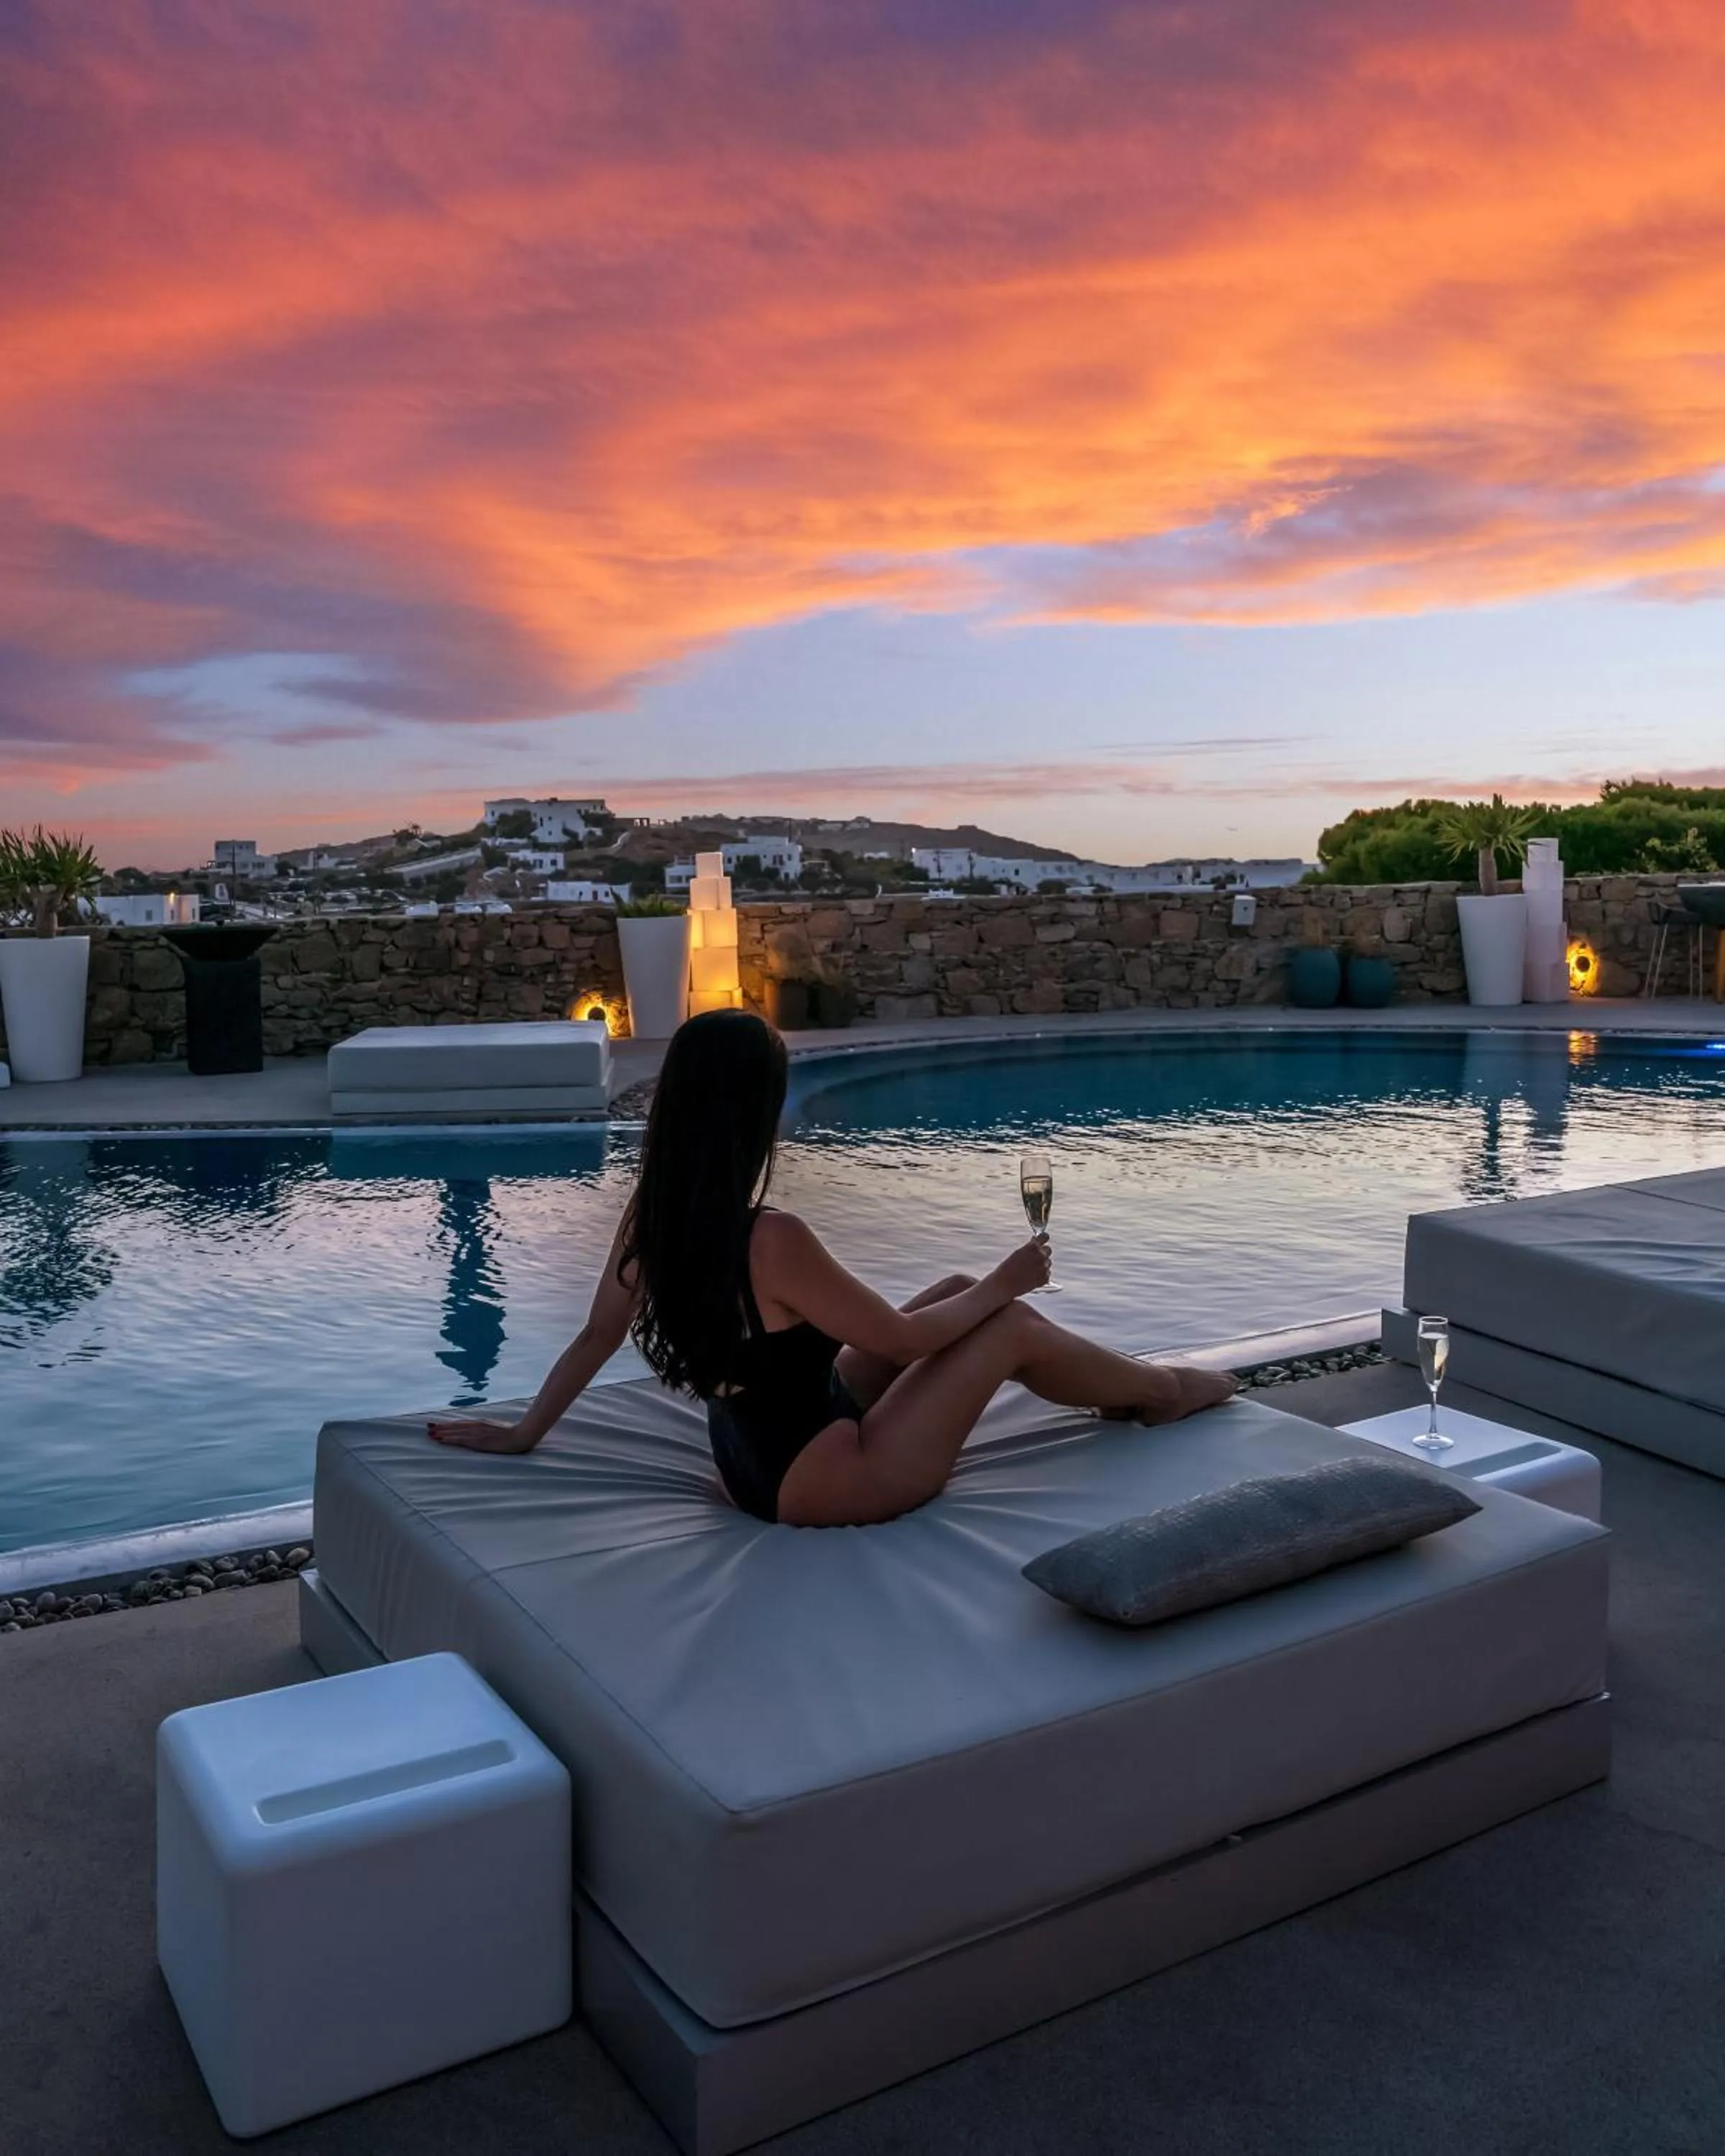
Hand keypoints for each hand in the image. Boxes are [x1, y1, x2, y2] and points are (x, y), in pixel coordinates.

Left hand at [426, 1417, 542, 1454]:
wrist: (522, 1435)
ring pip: (455, 1432)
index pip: (461, 1423)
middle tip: (428, 1427)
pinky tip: (442, 1440)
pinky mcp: (479, 1441)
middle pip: (455, 1426)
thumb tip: (486, 1434)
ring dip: (442, 1432)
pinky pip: (461, 1439)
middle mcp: (477, 1426)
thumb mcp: (499, 1430)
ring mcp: (477, 1433)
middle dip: (441, 1427)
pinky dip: (450, 1439)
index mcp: (482, 1423)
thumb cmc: (515, 1434)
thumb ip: (490, 1431)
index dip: (449, 1424)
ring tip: (430, 1434)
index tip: (437, 1424)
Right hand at [992, 1237, 1051, 1299]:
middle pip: (1048, 1249)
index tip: (1042, 1240)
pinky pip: (1047, 1273)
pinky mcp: (1045, 1278)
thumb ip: (1029, 1247)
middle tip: (1033, 1258)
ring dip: (1042, 1264)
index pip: (1045, 1236)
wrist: (1005, 1285)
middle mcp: (1041, 1256)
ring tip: (1030, 1270)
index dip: (1043, 1238)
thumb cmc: (1007, 1269)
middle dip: (1042, 1252)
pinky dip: (1041, 1275)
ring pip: (1048, 1262)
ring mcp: (1044, 1268)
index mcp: (1032, 1247)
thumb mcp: (1018, 1252)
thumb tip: (1035, 1243)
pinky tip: (1031, 1277)